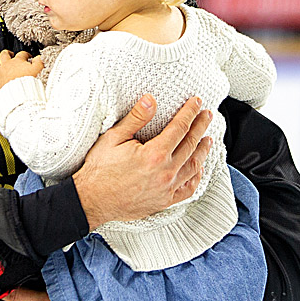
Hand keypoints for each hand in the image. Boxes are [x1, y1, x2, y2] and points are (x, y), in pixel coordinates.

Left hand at [0, 50, 43, 93]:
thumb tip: (39, 57)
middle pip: (4, 55)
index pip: (22, 54)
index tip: (29, 58)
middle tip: (9, 55)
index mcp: (18, 62)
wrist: (20, 94)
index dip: (25, 55)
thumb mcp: (39, 70)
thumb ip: (39, 62)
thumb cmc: (29, 83)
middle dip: (6, 54)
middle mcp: (7, 66)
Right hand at [73, 94, 212, 230]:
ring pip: (194, 166)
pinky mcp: (164, 201)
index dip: (190, 112)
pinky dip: (196, 177)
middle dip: (200, 127)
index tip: (196, 103)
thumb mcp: (114, 137)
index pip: (180, 127)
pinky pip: (188, 189)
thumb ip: (136, 118)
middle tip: (207, 115)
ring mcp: (167, 189)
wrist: (91, 200)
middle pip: (191, 144)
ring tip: (208, 139)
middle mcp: (165, 172)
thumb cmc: (99, 170)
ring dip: (203, 150)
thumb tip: (151, 100)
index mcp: (154, 154)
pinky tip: (198, 169)